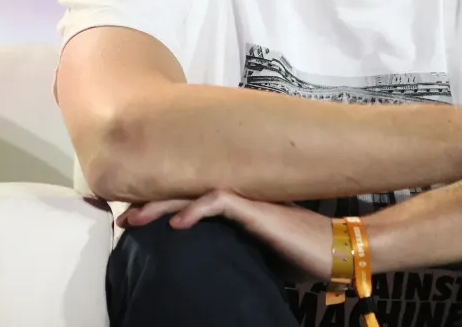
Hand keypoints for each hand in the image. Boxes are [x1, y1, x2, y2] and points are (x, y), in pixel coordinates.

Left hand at [117, 190, 331, 282]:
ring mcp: (247, 202)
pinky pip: (220, 202)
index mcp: (238, 210)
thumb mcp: (261, 257)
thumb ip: (236, 252)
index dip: (162, 209)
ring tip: (135, 218)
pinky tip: (177, 224)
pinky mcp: (257, 210)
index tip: (136, 224)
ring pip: (195, 193)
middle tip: (124, 219)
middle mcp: (238, 199)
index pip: (192, 202)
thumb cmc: (304, 255)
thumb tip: (213, 268)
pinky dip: (196, 210)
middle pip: (185, 194)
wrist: (338, 251)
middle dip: (150, 204)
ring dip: (162, 205)